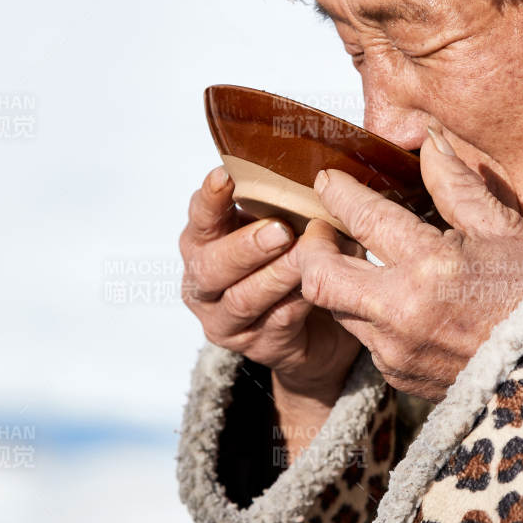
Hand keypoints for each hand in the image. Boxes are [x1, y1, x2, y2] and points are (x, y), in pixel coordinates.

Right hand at [179, 167, 360, 401]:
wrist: (317, 328)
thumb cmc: (295, 262)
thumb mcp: (289, 226)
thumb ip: (289, 204)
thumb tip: (322, 176)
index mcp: (205, 242)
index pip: (200, 218)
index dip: (210, 199)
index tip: (224, 177)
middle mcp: (205, 283)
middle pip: (211, 266)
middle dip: (245, 246)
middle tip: (280, 231)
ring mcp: (226, 320)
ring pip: (242, 299)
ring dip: (275, 276)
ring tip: (303, 258)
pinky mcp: (257, 346)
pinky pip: (277, 322)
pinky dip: (298, 302)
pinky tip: (318, 287)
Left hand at [297, 123, 522, 400]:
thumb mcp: (503, 229)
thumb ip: (456, 184)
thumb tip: (430, 141)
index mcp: (429, 265)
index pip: (362, 217)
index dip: (338, 193)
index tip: (329, 181)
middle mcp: (401, 310)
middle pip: (319, 274)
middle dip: (311, 247)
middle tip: (324, 229)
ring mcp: (395, 348)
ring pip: (335, 308)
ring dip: (337, 281)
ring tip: (356, 260)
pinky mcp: (396, 374)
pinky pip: (364, 337)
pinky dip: (368, 314)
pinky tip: (391, 300)